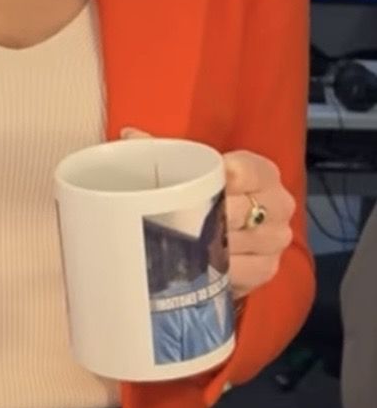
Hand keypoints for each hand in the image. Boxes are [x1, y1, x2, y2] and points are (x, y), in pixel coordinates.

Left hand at [120, 128, 294, 300]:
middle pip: (240, 209)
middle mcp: (277, 203)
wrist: (233, 228)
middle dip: (205, 216)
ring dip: (208, 245)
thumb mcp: (192, 168)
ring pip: (240, 242)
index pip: (248, 171)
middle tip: (172, 219)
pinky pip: (244, 270)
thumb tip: (130, 136)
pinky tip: (197, 265)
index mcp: (263, 172)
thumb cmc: (212, 192)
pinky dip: (218, 269)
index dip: (223, 177)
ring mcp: (274, 238)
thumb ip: (164, 150)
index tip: (197, 184)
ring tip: (178, 243)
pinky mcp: (267, 267)